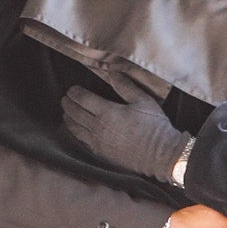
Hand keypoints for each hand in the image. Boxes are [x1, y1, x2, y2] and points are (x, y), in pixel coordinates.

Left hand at [61, 84, 192, 185]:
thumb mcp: (142, 100)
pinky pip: (81, 142)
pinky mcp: (100, 154)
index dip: (74, 92)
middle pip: (75, 113)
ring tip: (66, 113)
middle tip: (66, 98)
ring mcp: (97, 142)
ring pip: (75, 128)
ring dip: (68, 118)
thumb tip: (111, 72)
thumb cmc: (154, 126)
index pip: (82, 99)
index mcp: (107, 112)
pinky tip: (75, 131)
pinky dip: (74, 134)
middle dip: (68, 104)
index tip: (72, 89)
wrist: (161, 155)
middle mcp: (98, 127)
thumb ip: (124, 86)